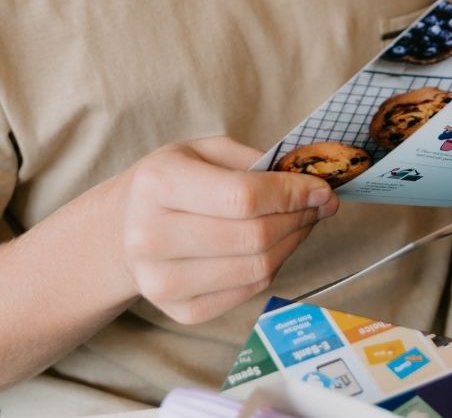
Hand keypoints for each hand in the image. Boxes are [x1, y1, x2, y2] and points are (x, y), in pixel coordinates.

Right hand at [114, 136, 338, 324]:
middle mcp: (152, 237)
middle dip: (301, 217)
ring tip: (303, 220)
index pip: (243, 197)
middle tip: (321, 203)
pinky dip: (275, 265)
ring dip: (294, 242)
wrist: (120, 231)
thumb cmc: (170, 181)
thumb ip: (253, 161)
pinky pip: (249, 291)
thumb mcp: (202, 150)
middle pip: (253, 237)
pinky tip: (278, 243)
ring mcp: (163, 283)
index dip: (292, 194)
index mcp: (159, 184)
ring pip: (257, 268)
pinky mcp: (180, 311)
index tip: (322, 188)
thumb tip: (309, 186)